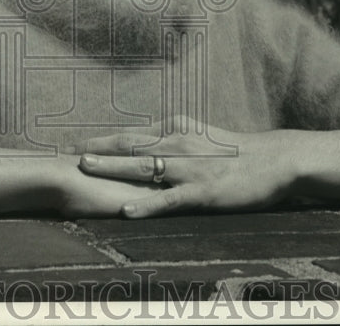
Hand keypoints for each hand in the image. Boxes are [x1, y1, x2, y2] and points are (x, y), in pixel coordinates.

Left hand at [73, 117, 301, 217]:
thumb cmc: (238, 151)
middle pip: (128, 144)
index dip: (101, 138)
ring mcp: (188, 168)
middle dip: (95, 147)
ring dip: (111, 166)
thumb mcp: (201, 137)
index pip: (130, 134)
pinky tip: (125, 209)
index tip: (72, 142)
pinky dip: (145, 203)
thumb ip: (173, 139)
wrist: (275, 159)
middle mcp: (177, 143)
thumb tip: (146, 144)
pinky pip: (168, 199)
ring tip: (83, 168)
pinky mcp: (202, 191)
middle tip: (64, 150)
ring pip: (142, 166)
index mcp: (176, 130)